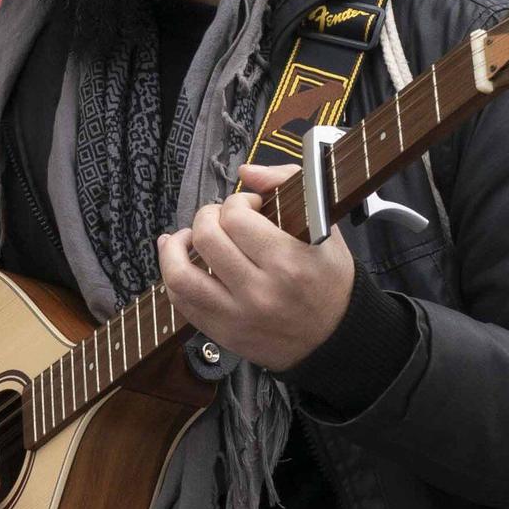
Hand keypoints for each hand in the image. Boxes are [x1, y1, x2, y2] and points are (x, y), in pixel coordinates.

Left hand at [158, 165, 354, 371]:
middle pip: (206, 238)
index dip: (237, 202)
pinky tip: (181, 260)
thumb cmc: (329, 277)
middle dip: (207, 217)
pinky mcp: (223, 333)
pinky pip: (181, 302)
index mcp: (288, 261)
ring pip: (181, 274)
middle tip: (220, 218)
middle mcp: (260, 291)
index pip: (235, 216)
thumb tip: (246, 172)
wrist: (335, 336)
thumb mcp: (323, 225)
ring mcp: (237, 316)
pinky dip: (173, 275)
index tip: (249, 206)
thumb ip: (287, 184)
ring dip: (175, 248)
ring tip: (187, 238)